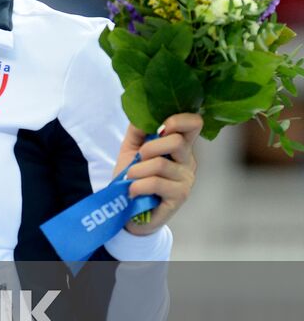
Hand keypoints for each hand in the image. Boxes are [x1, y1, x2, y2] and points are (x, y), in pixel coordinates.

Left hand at [117, 112, 201, 234]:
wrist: (127, 209)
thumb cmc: (133, 177)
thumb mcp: (132, 149)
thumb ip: (138, 130)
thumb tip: (142, 111)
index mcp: (180, 145)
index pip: (194, 123)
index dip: (178, 120)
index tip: (159, 128)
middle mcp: (188, 161)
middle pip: (177, 141)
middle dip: (149, 148)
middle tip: (138, 159)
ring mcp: (186, 180)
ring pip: (161, 164)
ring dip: (137, 170)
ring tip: (130, 178)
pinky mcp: (179, 197)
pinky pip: (156, 183)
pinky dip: (137, 185)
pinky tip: (133, 190)